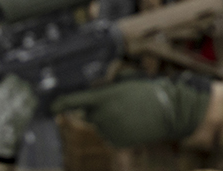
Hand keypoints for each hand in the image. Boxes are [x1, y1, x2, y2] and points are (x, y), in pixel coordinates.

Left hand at [51, 75, 209, 147]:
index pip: (75, 100)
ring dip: (106, 118)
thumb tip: (90, 89)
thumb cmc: (149, 91)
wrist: (170, 111)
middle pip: (87, 113)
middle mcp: (104, 115)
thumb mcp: (127, 81)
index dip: (61, 103)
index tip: (52, 106)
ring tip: (128, 112)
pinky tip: (130, 121)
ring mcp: (110, 130)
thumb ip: (106, 86)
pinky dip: (115, 128)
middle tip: (115, 102)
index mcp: (106, 97)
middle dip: (94, 108)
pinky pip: (108, 133)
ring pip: (98, 124)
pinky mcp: (117, 141)